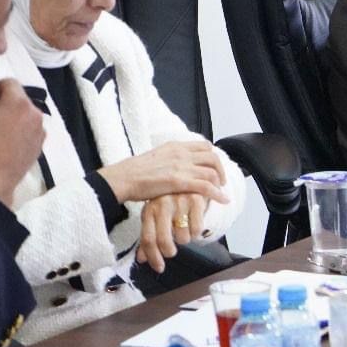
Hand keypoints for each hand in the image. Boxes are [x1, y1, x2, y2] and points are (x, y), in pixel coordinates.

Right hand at [0, 79, 44, 206]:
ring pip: (25, 112)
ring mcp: (40, 128)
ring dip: (12, 113)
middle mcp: (35, 112)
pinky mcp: (41, 142)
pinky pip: (30, 126)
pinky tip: (6, 138)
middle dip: (3, 99)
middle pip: (19, 97)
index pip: (9, 82)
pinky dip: (20, 126)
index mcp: (18, 103)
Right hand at [98, 140, 228, 204]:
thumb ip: (170, 158)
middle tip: (221, 181)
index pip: (204, 146)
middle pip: (212, 157)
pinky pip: (206, 187)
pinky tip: (223, 200)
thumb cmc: (134, 171)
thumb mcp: (156, 157)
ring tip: (220, 192)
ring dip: (220, 183)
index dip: (212, 157)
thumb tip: (178, 165)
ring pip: (212, 172)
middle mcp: (182, 153)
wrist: (123, 178)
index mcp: (176, 146)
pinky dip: (218, 194)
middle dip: (220, 169)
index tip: (213, 167)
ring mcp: (182, 167)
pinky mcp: (180, 181)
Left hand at [134, 193, 207, 272]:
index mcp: (149, 210)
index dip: (153, 257)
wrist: (189, 178)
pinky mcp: (196, 199)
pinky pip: (197, 229)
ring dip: (184, 240)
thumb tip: (142, 259)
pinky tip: (194, 227)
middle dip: (169, 252)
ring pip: (182, 237)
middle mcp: (163, 205)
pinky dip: (196, 233)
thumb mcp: (155, 216)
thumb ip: (149, 236)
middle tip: (171, 252)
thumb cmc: (170, 202)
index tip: (159, 267)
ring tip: (184, 232)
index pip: (148, 239)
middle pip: (164, 241)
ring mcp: (180, 202)